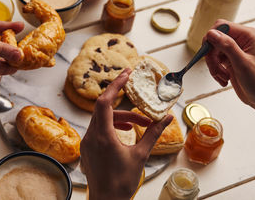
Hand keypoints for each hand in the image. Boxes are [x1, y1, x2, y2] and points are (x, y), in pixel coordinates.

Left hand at [80, 68, 172, 199]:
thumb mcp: (140, 155)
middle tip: (135, 91)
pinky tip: (127, 132)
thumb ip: (153, 133)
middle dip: (123, 102)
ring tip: (141, 123)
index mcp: (102, 136)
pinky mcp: (88, 148)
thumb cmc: (122, 181)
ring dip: (121, 117)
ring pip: (103, 119)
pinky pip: (99, 129)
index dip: (115, 85)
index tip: (127, 74)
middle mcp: (91, 136)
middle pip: (104, 108)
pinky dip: (113, 126)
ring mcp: (87, 142)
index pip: (104, 101)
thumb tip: (167, 117)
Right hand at [204, 19, 254, 108]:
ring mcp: (234, 49)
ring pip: (212, 51)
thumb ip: (227, 46)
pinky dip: (215, 70)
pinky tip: (224, 78)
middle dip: (212, 56)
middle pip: (214, 39)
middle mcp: (241, 40)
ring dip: (213, 65)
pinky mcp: (229, 59)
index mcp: (248, 35)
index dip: (212, 37)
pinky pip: (214, 60)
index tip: (207, 51)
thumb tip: (211, 33)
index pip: (222, 26)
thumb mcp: (242, 63)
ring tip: (222, 76)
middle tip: (215, 69)